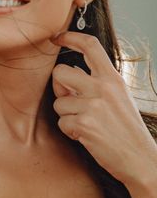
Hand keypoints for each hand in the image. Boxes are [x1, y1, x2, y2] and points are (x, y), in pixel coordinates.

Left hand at [51, 31, 156, 187]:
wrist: (141, 160)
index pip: (90, 46)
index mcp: (113, 79)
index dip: (69, 37)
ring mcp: (93, 105)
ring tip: (87, 124)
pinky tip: (87, 136)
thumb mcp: (118, 98)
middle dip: (59, 87)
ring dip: (67, 115)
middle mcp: (103, 88)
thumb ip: (95, 84)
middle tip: (71, 100)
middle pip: (60, 72)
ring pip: (59, 101)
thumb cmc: (126, 129)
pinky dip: (70, 131)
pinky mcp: (84, 123)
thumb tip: (68, 74)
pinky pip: (61, 122)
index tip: (56, 38)